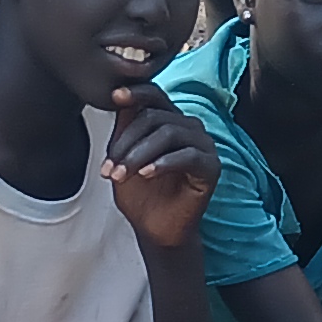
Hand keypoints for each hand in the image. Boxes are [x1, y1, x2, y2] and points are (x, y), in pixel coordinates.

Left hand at [101, 84, 220, 247]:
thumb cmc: (140, 194)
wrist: (155, 230)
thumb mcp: (123, 157)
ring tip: (121, 175)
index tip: (114, 96)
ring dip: (139, 154)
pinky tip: (146, 174)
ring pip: (169, 134)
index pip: (155, 95)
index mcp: (169, 120)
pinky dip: (163, 163)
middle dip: (126, 143)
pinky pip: (188, 155)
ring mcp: (204, 145)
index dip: (136, 92)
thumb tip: (118, 100)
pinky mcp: (212, 167)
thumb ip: (123, 130)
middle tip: (109, 168)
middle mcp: (189, 127)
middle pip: (155, 117)